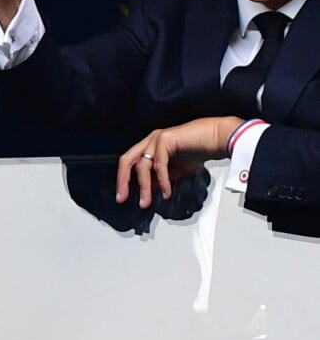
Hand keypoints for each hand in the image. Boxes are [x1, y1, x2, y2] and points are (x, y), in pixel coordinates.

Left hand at [115, 116, 242, 207]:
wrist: (217, 137)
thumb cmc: (200, 150)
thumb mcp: (177, 169)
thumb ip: (163, 177)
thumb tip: (153, 190)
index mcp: (150, 146)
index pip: (130, 163)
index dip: (124, 179)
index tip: (123, 197)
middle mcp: (150, 141)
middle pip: (127, 160)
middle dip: (123, 180)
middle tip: (122, 198)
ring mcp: (156, 138)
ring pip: (142, 165)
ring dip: (144, 186)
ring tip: (146, 202)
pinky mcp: (165, 139)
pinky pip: (159, 164)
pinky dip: (162, 180)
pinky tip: (166, 192)